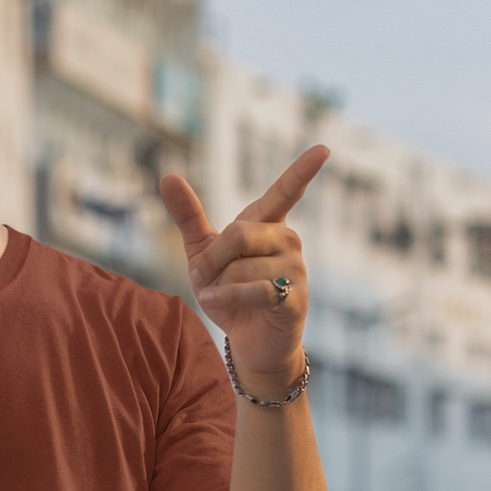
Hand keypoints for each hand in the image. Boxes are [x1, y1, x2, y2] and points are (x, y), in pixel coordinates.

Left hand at [160, 146, 328, 394]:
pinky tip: (219, 305)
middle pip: (238, 234)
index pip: (286, 192)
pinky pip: (254, 290)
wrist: (247, 342)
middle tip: (208, 278)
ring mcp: (295, 269)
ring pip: (241, 266)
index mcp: (267, 224)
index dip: (303, 170)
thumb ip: (188, 215)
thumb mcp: (202, 252)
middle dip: (212, 260)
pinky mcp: (294, 298)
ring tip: (224, 298)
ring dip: (219, 286)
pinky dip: (227, 299)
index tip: (323, 148)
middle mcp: (288, 240)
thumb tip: (168, 176)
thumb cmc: (228, 292)